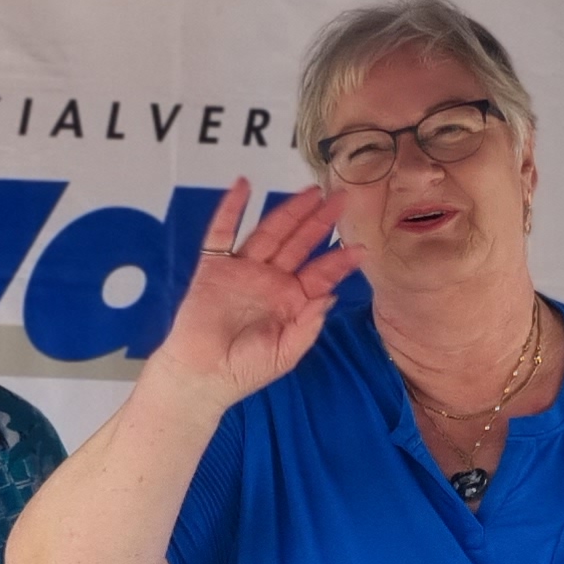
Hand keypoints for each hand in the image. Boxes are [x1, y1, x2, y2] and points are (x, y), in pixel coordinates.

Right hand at [149, 181, 359, 411]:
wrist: (202, 377)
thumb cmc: (245, 371)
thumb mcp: (287, 353)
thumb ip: (309, 324)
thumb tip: (331, 296)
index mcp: (290, 301)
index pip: (320, 274)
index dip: (340, 261)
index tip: (361, 248)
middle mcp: (270, 280)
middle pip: (299, 243)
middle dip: (319, 221)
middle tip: (340, 197)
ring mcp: (242, 270)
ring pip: (269, 232)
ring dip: (289, 211)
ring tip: (310, 191)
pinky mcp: (214, 267)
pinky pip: (222, 232)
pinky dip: (230, 208)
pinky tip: (243, 186)